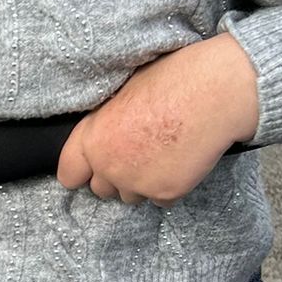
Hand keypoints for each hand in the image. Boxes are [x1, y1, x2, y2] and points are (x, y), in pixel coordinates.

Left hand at [57, 34, 259, 205]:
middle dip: (115, 176)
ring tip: (162, 154)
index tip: (89, 170)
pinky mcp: (166, 193)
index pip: (69, 174)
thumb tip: (101, 136)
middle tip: (138, 154)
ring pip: (131, 197)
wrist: (213, 92)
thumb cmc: (170, 81)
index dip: (81, 171)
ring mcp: (137, 183)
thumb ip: (104, 124)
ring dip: (142, 183)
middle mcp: (109, 165)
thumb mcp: (122, 94)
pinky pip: (161, 199)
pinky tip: (181, 160)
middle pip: (101, 189)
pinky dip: (170, 186)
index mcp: (93, 138)